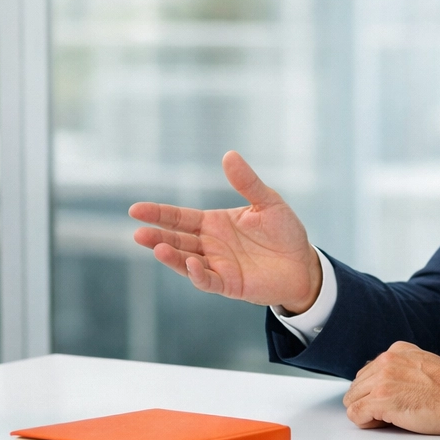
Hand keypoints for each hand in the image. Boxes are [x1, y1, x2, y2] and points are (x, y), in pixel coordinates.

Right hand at [128, 151, 322, 311]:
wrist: (303, 264)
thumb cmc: (284, 232)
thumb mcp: (267, 202)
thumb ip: (247, 182)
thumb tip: (229, 155)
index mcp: (213, 223)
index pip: (179, 218)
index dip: (158, 213)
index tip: (136, 210)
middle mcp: (210, 245)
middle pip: (176, 240)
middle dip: (156, 236)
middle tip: (138, 233)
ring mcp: (217, 265)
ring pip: (186, 261)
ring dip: (171, 256)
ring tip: (157, 248)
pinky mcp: (229, 284)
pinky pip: (208, 281)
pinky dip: (197, 274)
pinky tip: (191, 264)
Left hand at [342, 342, 439, 434]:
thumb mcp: (423, 364)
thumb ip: (402, 369)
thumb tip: (388, 385)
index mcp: (396, 351)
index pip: (368, 372)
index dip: (375, 391)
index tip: (387, 401)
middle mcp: (386, 361)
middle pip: (357, 386)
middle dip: (368, 401)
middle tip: (388, 413)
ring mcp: (382, 379)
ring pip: (352, 400)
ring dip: (367, 412)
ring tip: (389, 418)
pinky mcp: (380, 399)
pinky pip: (355, 414)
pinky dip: (366, 423)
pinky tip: (385, 423)